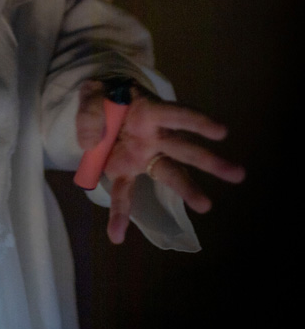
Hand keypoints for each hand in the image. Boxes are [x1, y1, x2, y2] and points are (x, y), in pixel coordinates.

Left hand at [76, 80, 244, 244]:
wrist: (97, 104)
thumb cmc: (104, 95)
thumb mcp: (92, 93)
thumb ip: (90, 113)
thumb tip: (91, 142)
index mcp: (149, 112)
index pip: (177, 115)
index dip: (197, 121)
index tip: (222, 131)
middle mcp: (153, 136)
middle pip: (184, 149)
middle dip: (210, 161)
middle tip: (238, 174)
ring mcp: (142, 155)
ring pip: (168, 173)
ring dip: (188, 189)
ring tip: (206, 206)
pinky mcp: (124, 170)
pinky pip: (123, 193)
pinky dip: (119, 213)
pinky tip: (116, 235)